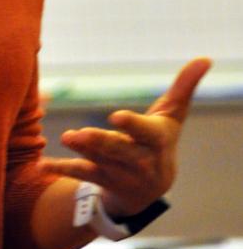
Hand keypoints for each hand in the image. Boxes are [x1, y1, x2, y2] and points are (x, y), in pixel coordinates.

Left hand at [40, 58, 210, 217]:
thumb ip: (184, 87)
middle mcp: (139, 161)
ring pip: (99, 161)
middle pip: (119, 151)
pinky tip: (42, 164)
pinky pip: (81, 175)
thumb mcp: (172, 115)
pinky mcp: (101, 180)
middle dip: (100, 142)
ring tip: (65, 137)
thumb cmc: (160, 140)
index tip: (115, 116)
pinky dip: (62, 169)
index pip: (146, 134)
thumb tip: (206, 58)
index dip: (132, 126)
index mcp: (156, 141)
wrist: (149, 190)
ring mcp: (119, 173)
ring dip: (81, 151)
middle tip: (79, 133)